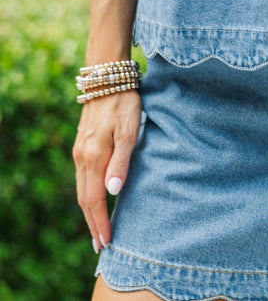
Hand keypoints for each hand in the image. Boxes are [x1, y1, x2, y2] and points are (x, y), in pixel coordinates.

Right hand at [72, 90, 141, 252]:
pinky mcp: (82, 145)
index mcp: (94, 156)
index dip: (100, 222)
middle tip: (101, 246)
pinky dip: (88, 194)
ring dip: (89, 211)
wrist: (108, 78)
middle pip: (85, 198)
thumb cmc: (124, 103)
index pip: (95, 199)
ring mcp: (80, 151)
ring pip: (82, 189)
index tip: (106, 242)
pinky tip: (96, 199)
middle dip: (93, 223)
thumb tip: (112, 192)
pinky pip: (83, 177)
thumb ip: (122, 162)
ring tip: (98, 229)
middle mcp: (83, 157)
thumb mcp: (130, 131)